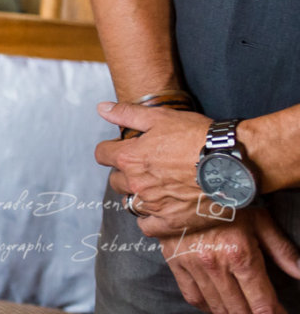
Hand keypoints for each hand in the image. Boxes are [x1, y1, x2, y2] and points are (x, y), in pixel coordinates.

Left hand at [96, 103, 216, 234]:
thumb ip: (127, 114)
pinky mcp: (171, 223)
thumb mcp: (160, 117)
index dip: (111, 150)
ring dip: (137, 195)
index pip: (102, 154)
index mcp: (130, 158)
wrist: (233, 163)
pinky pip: (147, 227)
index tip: (122, 149)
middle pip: (116, 180)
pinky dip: (149, 220)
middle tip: (145, 168)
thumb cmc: (198, 138)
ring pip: (130, 203)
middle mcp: (137, 183)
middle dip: (125, 172)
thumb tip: (102, 108)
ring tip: (155, 188)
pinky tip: (158, 211)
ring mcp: (153, 205)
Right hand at [158, 209, 299, 313]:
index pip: (263, 304)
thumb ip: (281, 250)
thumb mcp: (259, 219)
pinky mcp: (176, 261)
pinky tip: (217, 305)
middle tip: (262, 312)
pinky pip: (192, 296)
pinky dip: (206, 306)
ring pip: (217, 306)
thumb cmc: (226, 197)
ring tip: (244, 311)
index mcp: (240, 255)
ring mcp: (193, 264)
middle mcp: (215, 264)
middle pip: (240, 311)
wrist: (183, 180)